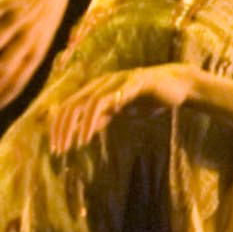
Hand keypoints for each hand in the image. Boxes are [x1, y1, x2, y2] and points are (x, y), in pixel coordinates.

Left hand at [47, 59, 192, 153]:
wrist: (177, 86)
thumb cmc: (147, 99)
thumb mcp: (119, 111)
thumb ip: (101, 118)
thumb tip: (80, 132)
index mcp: (97, 89)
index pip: (69, 107)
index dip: (59, 127)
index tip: (56, 149)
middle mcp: (102, 83)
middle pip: (71, 104)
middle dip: (62, 128)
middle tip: (58, 150)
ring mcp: (116, 81)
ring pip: (86, 102)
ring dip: (76, 125)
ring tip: (72, 145)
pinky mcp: (131, 84)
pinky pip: (106, 101)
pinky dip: (93, 118)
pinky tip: (88, 135)